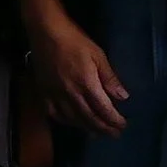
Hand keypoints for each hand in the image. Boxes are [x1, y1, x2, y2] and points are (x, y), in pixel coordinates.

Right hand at [29, 12, 127, 135]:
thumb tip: (123, 97)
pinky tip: (72, 123)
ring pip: (72, 119)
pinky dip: (65, 121)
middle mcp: (71, 94)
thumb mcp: (98, 55)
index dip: (114, 120)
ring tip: (96, 133)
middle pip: (89, 118)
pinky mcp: (44, 92)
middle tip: (114, 134)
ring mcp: (55, 95)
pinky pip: (54, 114)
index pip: (103, 109)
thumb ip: (109, 78)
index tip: (122, 126)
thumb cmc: (75, 40)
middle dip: (104, 128)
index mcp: (86, 84)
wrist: (46, 31)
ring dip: (87, 128)